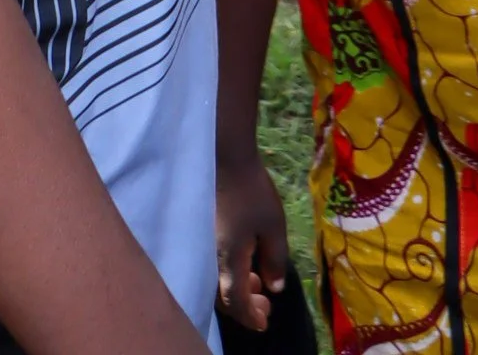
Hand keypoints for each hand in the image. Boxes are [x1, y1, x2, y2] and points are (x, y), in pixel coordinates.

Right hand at [216, 152, 290, 334]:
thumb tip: (273, 287)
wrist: (224, 156)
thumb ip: (275, 260)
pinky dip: (229, 272)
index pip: (237, 302)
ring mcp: (205, 245)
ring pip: (217, 281)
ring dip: (237, 288)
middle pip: (223, 297)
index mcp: (229, 261)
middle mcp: (211, 258)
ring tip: (258, 279)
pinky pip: (214, 265)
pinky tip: (244, 259)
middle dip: (245, 306)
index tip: (266, 321)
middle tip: (266, 303)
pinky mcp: (203, 232)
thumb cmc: (251, 191)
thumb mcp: (273, 227)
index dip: (251, 317)